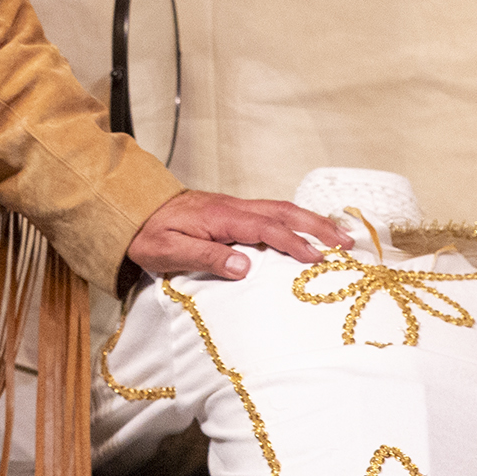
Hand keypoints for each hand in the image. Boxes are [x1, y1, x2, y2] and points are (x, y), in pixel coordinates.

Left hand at [128, 191, 347, 281]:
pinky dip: (294, 219)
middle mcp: (231, 208)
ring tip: (338, 235)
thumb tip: (243, 267)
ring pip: (279, 209)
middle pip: (282, 211)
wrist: (130, 210)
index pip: (266, 228)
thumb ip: (205, 257)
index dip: (293, 243)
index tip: (316, 257)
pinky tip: (305, 230)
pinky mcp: (231, 212)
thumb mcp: (168, 251)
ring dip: (310, 220)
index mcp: (220, 217)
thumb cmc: (147, 234)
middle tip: (346, 242)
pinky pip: (270, 212)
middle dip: (317, 225)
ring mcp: (233, 207)